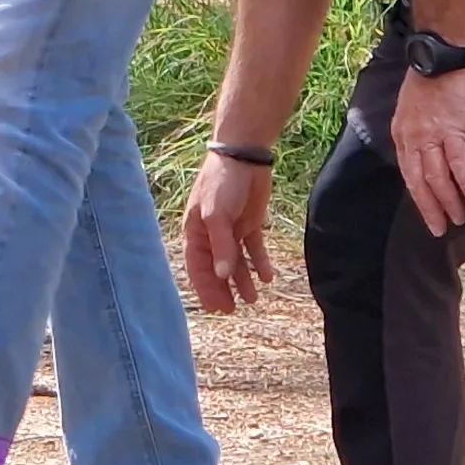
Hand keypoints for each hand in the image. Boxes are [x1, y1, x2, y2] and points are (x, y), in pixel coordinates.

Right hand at [181, 152, 279, 312]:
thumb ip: (221, 246)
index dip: (206, 289)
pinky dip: (260, 262)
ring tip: (253, 299)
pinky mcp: (250, 223)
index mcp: (196, 232)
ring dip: (243, 280)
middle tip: (234, 310)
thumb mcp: (217, 215)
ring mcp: (231, 229)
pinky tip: (268, 277)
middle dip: (224, 289)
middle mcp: (212, 233)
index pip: (198, 267)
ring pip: (236, 261)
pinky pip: (254, 248)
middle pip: (217, 268)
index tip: (217, 309)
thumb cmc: (222, 183)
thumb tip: (223, 276)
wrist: (244, 155)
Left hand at [389, 60, 464, 235]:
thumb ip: (418, 131)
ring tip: (460, 218)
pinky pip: (457, 162)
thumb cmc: (431, 77)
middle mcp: (412, 138)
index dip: (419, 198)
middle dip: (430, 209)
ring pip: (437, 177)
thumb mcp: (413, 107)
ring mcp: (430, 135)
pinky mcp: (452, 128)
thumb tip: (429, 152)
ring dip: (449, 201)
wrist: (441, 53)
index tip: (428, 215)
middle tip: (441, 229)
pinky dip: (464, 183)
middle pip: (419, 182)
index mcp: (401, 134)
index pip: (408, 174)